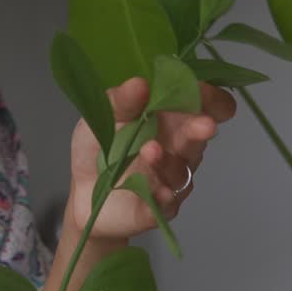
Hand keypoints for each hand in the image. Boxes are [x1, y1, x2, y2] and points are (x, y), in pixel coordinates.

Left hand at [67, 76, 235, 241]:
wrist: (80, 194)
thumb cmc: (99, 149)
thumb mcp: (102, 118)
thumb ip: (120, 101)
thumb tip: (140, 83)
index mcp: (171, 118)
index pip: (203, 105)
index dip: (210, 98)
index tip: (203, 91)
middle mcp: (178, 147)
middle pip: (198, 137)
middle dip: (201, 129)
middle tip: (204, 125)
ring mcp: (171, 178)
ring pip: (180, 170)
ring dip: (168, 161)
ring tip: (149, 150)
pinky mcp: (159, 207)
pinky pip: (166, 202)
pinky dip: (163, 196)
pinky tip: (157, 191)